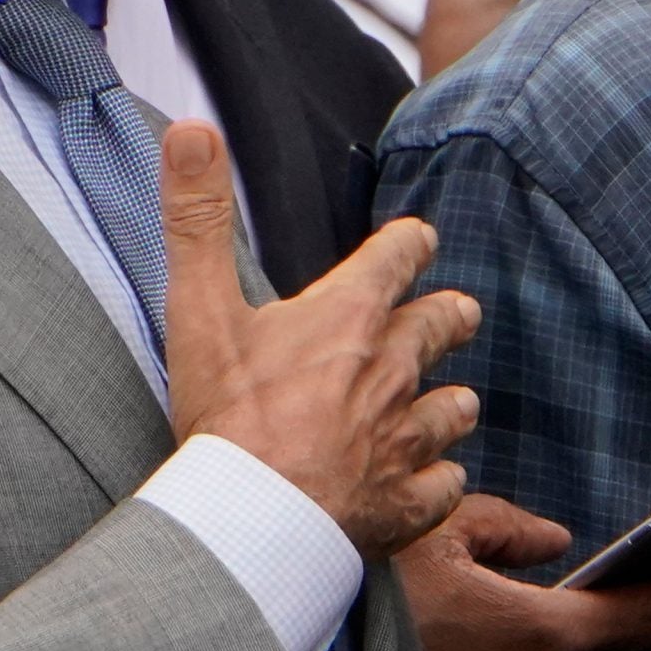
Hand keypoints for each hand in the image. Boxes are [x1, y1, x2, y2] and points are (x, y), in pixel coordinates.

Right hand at [161, 120, 479, 559]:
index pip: (403, 253)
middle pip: (448, 322)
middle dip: (447, 316)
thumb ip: (198, 219)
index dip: (409, 243)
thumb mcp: (200, 309)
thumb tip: (191, 130)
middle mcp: (397, 368)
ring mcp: (411, 436)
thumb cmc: (227, 416)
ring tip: (433, 407)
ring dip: (447, 403)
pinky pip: (448, 483)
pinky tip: (418, 483)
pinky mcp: (414, 500)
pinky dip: (435, 481)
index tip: (414, 240)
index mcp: (352, 316)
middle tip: (446, 317)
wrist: (250, 520)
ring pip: (459, 405)